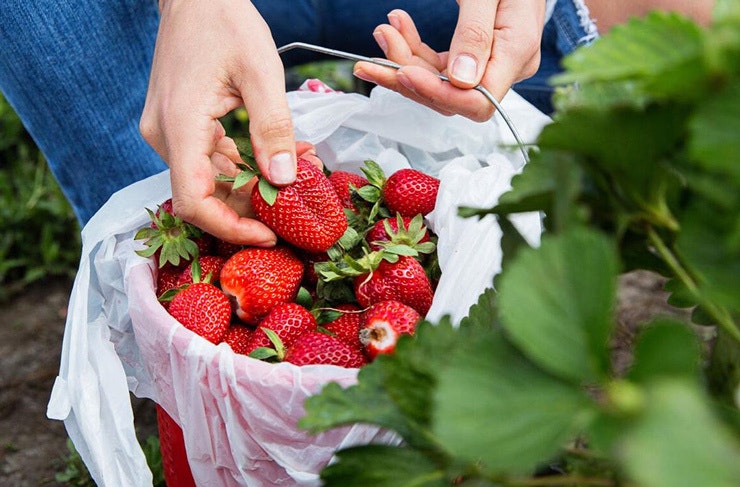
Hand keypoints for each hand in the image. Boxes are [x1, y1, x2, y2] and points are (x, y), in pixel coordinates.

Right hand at [140, 0, 296, 244]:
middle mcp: (165, 136)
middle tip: (297, 203)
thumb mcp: (261, 72)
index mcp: (179, 126)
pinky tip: (279, 156)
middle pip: (203, 196)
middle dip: (252, 206)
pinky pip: (210, 161)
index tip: (268, 234)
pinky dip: (244, 166)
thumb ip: (273, 128)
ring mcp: (169, 132)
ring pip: (209, 181)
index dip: (230, 227)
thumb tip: (283, 180)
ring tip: (299, 172)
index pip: (193, 201)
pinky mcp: (180, 126)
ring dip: (253, 185)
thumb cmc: (225, 21)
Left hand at [353, 1, 544, 120]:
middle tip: (382, 43)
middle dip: (409, 76)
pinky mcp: (471, 58)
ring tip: (385, 31)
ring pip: (437, 82)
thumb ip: (476, 34)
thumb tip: (460, 80)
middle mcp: (504, 68)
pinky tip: (399, 27)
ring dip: (404, 60)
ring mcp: (487, 65)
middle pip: (450, 96)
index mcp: (517, 54)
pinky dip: (413, 49)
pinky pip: (437, 66)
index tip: (403, 73)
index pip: (478, 101)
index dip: (438, 94)